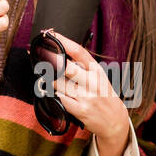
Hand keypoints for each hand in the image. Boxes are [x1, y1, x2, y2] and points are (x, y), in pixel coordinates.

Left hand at [50, 31, 130, 155]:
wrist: (115, 121)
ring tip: (51, 80)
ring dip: (51, 81)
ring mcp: (86, 96)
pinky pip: (61, 99)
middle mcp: (92, 81)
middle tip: (40, 57)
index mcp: (96, 70)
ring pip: (59, 83)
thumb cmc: (104, 96)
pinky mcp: (81, 110)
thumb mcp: (99, 77)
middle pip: (66, 67)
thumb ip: (83, 66)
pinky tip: (59, 94)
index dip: (63, 41)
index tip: (51, 35)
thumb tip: (62, 53)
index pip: (78, 51)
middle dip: (50, 61)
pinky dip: (57, 95)